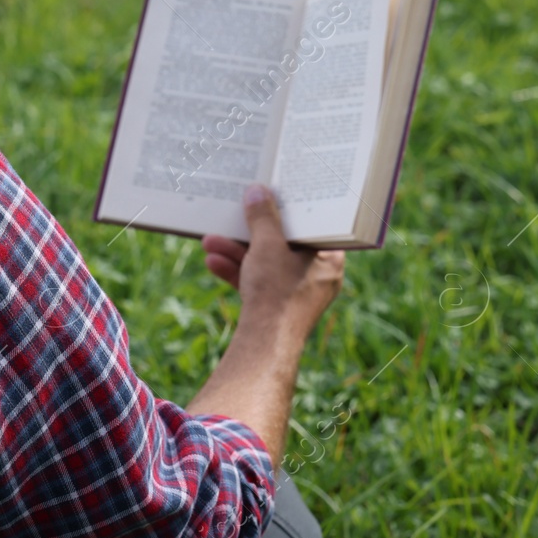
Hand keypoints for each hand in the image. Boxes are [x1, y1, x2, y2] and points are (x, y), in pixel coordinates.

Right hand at [201, 184, 344, 333]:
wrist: (265, 346)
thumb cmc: (276, 293)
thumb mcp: (267, 245)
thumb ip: (262, 216)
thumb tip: (258, 191)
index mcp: (329, 259)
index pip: (312, 225)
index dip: (291, 208)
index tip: (274, 194)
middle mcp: (317, 276)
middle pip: (283, 243)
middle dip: (250, 232)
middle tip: (233, 214)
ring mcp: (296, 294)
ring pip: (266, 263)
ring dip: (236, 251)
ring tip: (209, 241)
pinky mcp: (277, 308)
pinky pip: (259, 282)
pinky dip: (238, 271)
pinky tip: (212, 262)